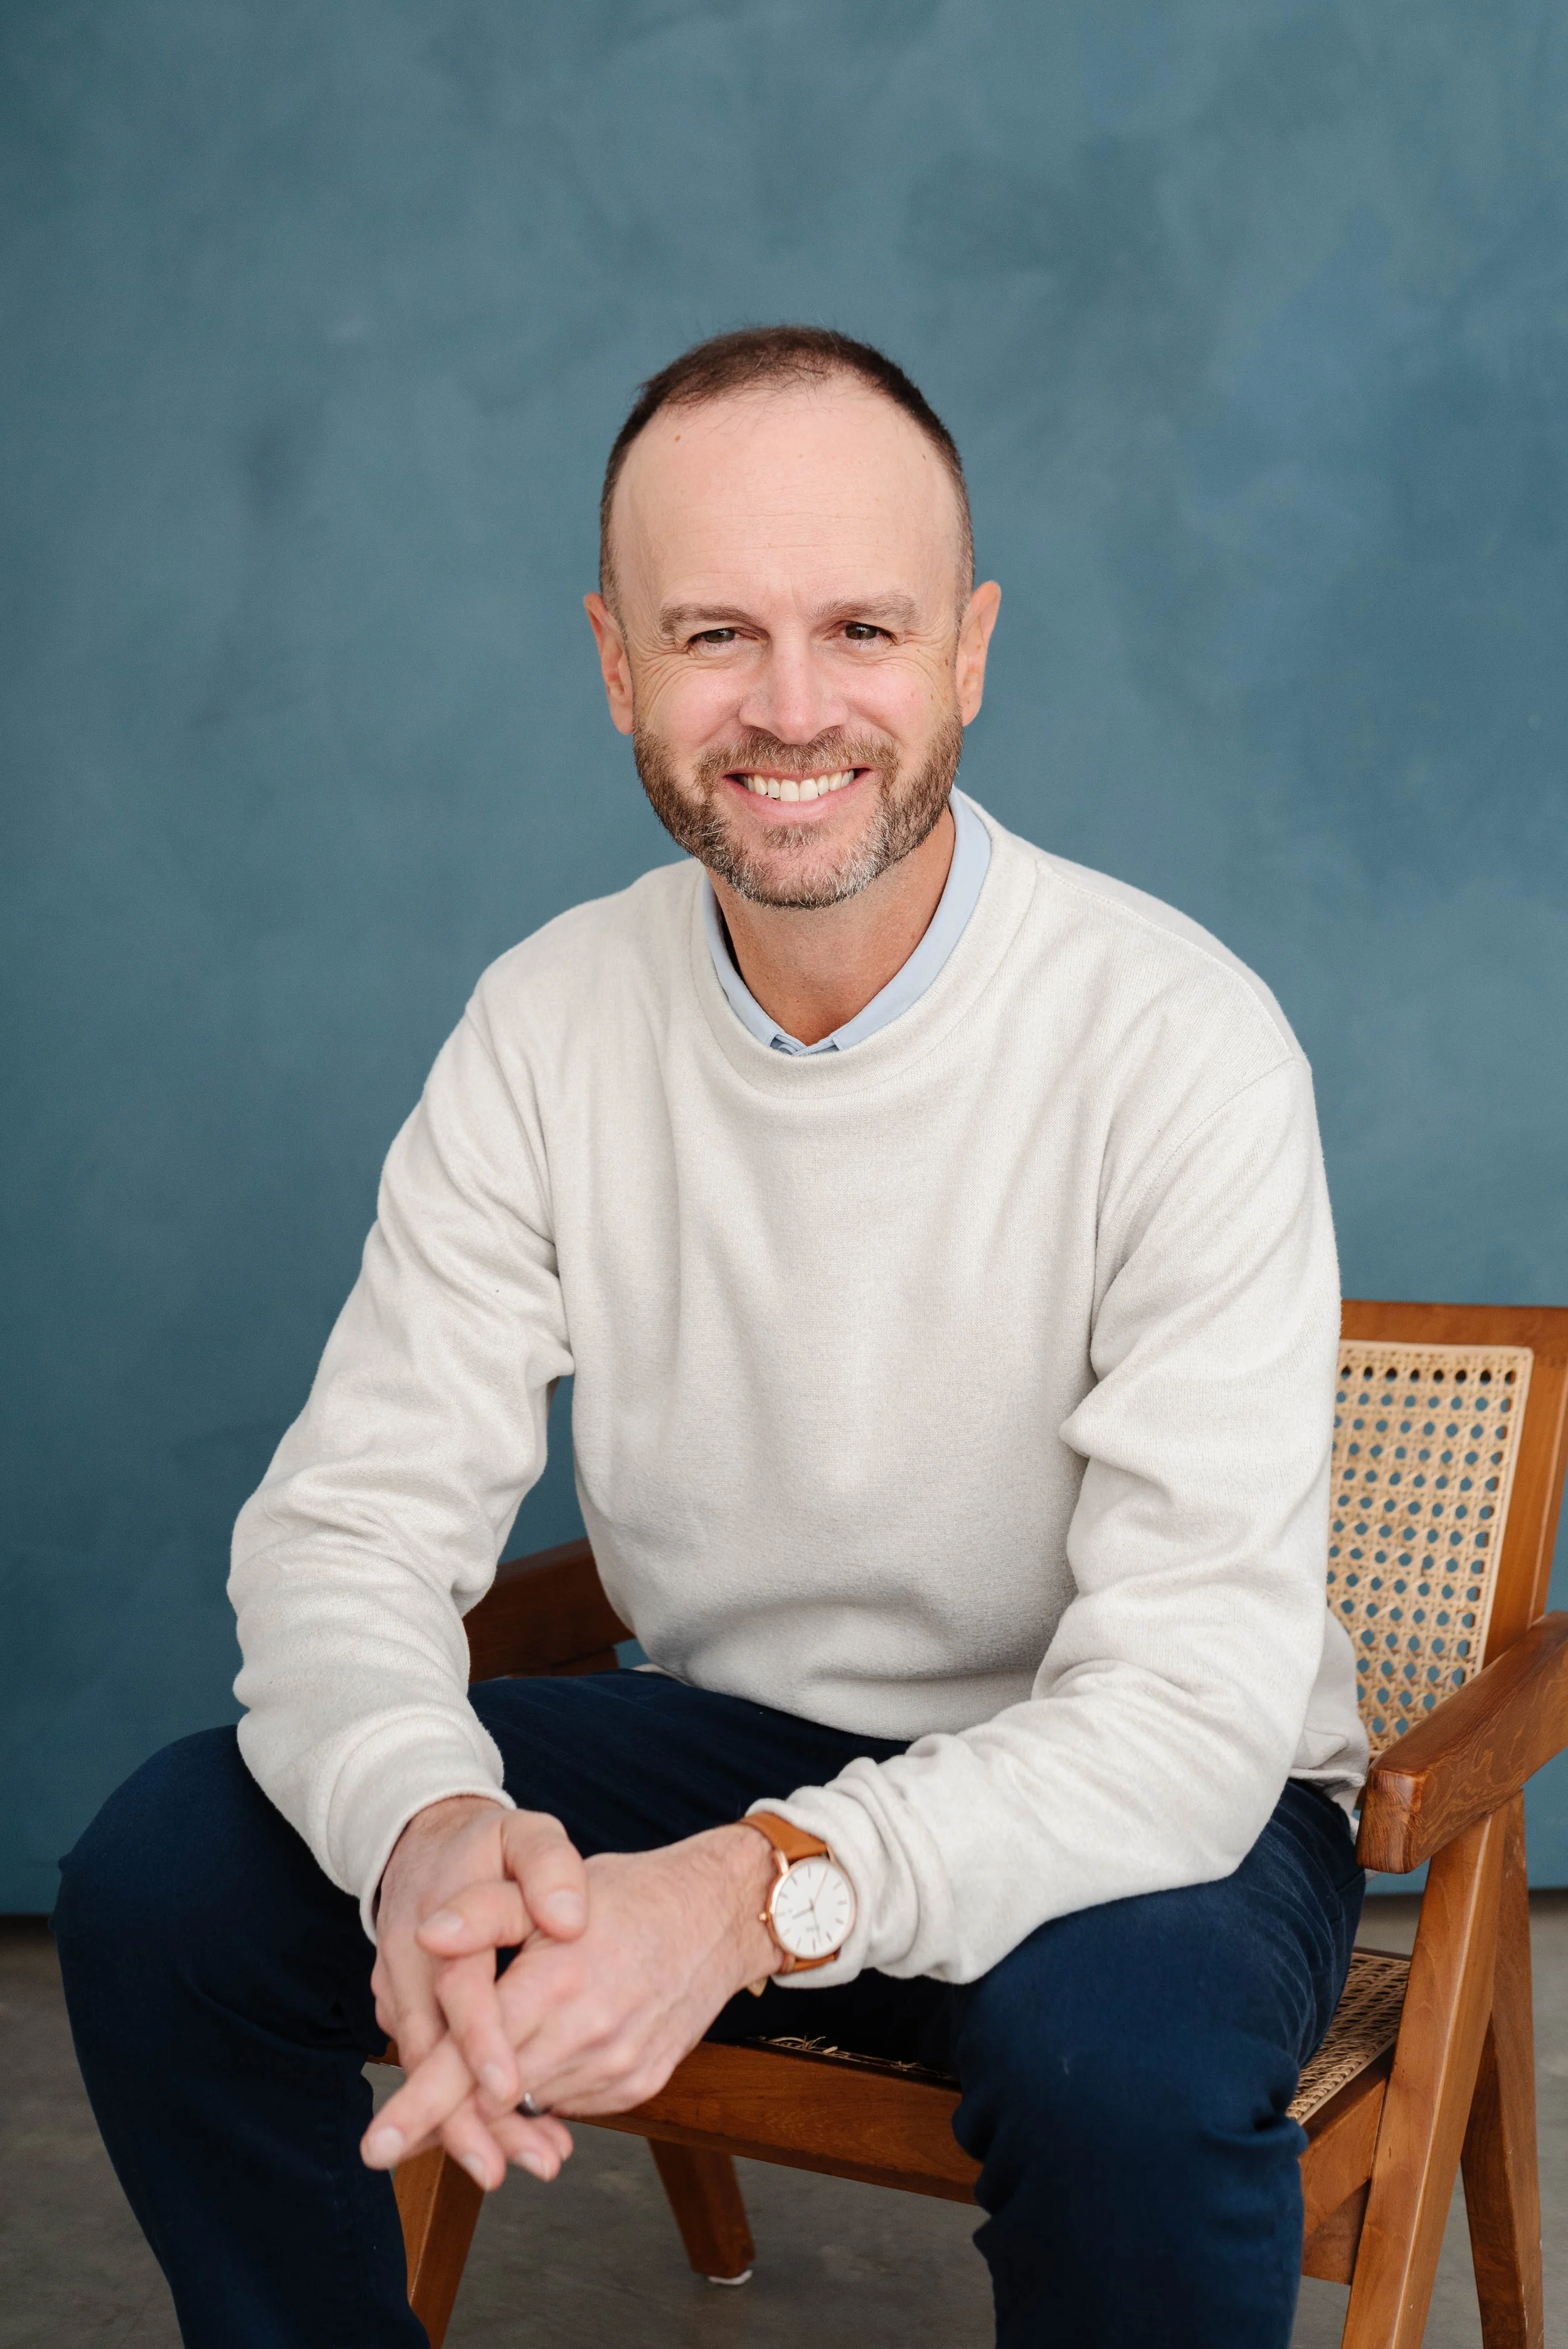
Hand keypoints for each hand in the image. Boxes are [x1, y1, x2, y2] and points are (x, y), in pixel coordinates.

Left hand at [362, 1823, 778, 2185]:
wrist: (716, 1916)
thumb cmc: (627, 1896)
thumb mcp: (551, 1885)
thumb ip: (483, 1911)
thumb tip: (426, 1933)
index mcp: (556, 1984)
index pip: (470, 2064)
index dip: (418, 2109)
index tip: (374, 2148)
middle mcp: (588, 2036)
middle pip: (494, 2101)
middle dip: (443, 2121)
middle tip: (389, 2139)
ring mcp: (616, 2069)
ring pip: (530, 2106)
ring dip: (496, 2100)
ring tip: (478, 2074)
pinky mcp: (637, 2087)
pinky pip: (570, 2101)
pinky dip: (543, 2087)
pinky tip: (543, 2052)